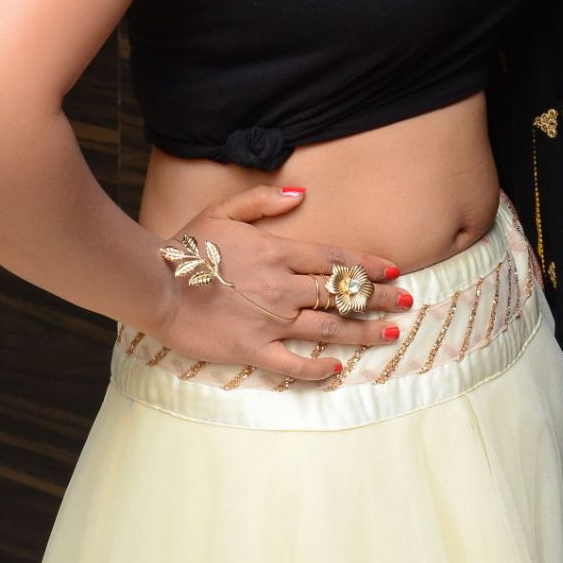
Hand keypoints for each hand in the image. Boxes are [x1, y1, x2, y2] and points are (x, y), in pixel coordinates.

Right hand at [152, 184, 413, 381]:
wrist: (156, 284)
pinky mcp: (253, 349)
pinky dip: (318, 368)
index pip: (335, 258)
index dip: (367, 264)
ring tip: (389, 334)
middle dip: (377, 298)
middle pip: (341, 292)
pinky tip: (337, 368)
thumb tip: (301, 194)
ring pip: (328, 326)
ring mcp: (270, 320)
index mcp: (279, 251)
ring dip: (362, 331)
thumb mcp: (224, 210)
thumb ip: (264, 201)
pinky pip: (293, 363)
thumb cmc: (187, 245)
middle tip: (406, 303)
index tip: (393, 271)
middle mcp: (283, 286)